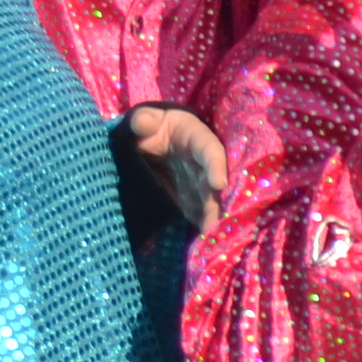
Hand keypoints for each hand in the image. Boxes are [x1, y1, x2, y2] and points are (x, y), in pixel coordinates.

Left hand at [124, 104, 225, 232]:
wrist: (153, 142)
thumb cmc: (154, 126)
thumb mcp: (148, 119)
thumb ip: (144, 120)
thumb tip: (143, 123)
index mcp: (198, 139)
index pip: (210, 152)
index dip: (216, 167)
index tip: (218, 184)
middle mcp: (204, 164)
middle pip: (213, 184)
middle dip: (215, 203)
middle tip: (215, 222)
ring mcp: (199, 184)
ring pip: (209, 202)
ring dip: (210, 219)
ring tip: (209, 238)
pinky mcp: (192, 199)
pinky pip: (198, 213)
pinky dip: (200, 227)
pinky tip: (201, 242)